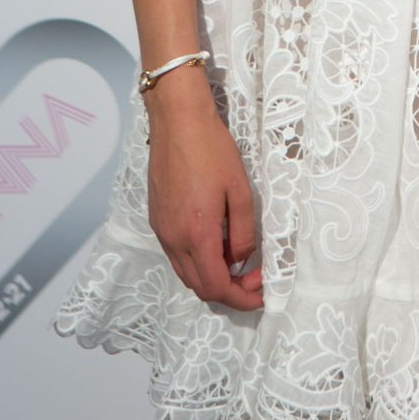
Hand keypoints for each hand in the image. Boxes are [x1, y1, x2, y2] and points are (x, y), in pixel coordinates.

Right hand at [144, 73, 263, 310]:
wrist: (178, 121)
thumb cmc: (211, 150)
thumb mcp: (239, 190)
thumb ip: (243, 232)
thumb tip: (242, 259)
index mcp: (197, 234)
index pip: (216, 287)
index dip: (241, 298)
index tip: (261, 294)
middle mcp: (174, 239)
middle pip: (199, 287)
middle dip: (229, 292)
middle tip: (254, 278)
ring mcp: (162, 231)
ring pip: (186, 273)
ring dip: (212, 277)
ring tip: (238, 263)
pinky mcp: (157, 219)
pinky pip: (177, 255)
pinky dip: (198, 262)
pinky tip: (216, 244)